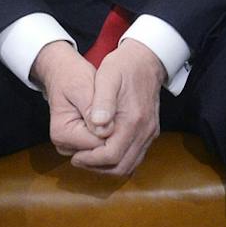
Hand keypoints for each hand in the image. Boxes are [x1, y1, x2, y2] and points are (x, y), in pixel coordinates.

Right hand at [32, 41, 103, 155]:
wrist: (65, 75)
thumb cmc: (73, 78)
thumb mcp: (83, 87)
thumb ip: (92, 109)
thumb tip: (105, 131)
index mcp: (62, 133)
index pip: (98, 144)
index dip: (112, 128)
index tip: (115, 109)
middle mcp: (64, 145)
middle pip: (100, 151)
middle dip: (112, 132)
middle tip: (112, 108)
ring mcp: (71, 148)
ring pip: (103, 151)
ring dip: (111, 133)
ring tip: (107, 112)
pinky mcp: (80, 146)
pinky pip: (101, 147)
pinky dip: (108, 134)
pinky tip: (107, 118)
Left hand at [69, 39, 164, 176]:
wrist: (147, 59)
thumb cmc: (124, 66)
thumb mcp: (107, 76)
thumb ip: (102, 102)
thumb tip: (97, 126)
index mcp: (134, 120)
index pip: (112, 156)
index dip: (90, 160)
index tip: (75, 155)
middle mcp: (145, 131)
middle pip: (121, 167)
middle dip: (97, 167)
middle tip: (79, 159)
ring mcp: (149, 133)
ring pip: (129, 166)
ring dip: (107, 167)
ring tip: (88, 156)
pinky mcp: (150, 132)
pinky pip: (135, 157)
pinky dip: (118, 161)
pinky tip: (102, 150)